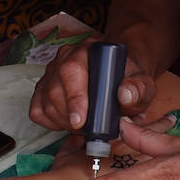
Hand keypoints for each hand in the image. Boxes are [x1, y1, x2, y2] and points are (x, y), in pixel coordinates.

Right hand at [29, 41, 157, 131]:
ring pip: (45, 101)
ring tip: (83, 126)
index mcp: (88, 50)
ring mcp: (51, 72)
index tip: (80, 122)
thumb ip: (138, 88)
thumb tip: (125, 96)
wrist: (119, 77)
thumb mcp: (142, 83)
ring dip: (62, 121)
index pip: (72, 70)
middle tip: (88, 130)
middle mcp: (65, 57)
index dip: (74, 98)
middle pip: (55, 89)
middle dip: (69, 117)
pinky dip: (52, 122)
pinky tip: (69, 122)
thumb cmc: (129, 81)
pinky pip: (37, 110)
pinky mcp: (43, 87)